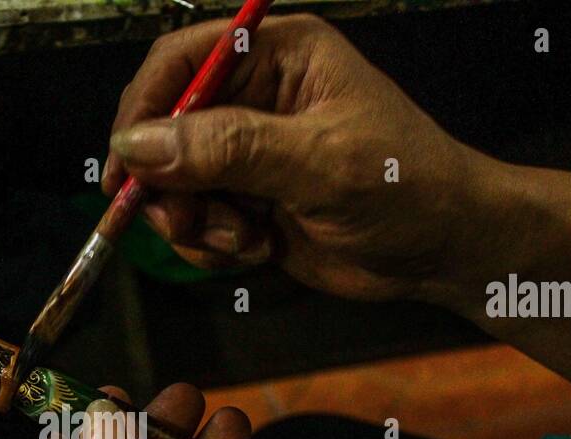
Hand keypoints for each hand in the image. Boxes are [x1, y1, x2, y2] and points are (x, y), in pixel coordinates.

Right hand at [104, 13, 489, 306]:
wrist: (444, 250)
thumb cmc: (405, 187)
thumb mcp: (320, 162)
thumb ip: (230, 149)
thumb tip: (141, 145)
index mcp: (278, 55)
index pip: (181, 61)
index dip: (144, 110)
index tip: (126, 168)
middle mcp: (255, 95)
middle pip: (165, 126)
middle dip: (166, 181)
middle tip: (183, 222)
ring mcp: (248, 152)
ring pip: (173, 181)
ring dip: (192, 220)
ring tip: (239, 240)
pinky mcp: (248, 201)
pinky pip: (195, 219)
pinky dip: (210, 244)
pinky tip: (254, 250)